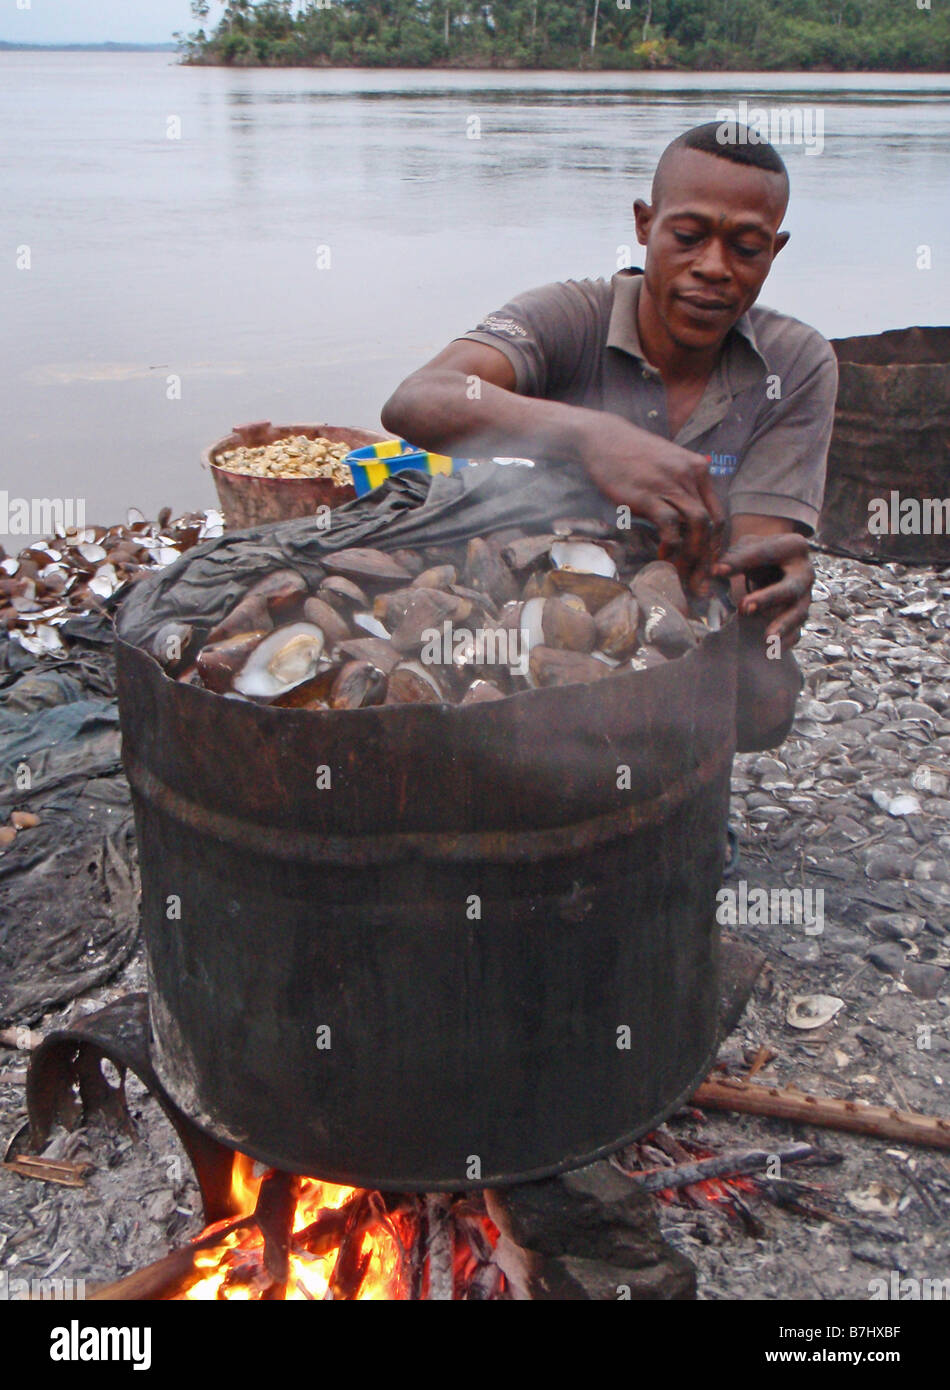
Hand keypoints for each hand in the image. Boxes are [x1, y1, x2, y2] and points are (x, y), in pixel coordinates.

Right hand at [580, 418, 723, 594]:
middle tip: (702, 583)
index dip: (715, 544)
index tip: (707, 566)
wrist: (602, 438)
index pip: (718, 513)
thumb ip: (679, 487)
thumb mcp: (665, 465)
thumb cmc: (630, 455)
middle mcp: (690, 476)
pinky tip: (664, 558)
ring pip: (697, 525)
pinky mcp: (648, 494)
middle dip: (709, 558)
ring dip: (694, 555)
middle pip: (711, 523)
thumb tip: (682, 520)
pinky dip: (671, 545)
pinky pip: (669, 525)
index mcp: (698, 470)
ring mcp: (670, 484)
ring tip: (685, 576)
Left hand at [712, 530, 813, 649]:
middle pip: (791, 587)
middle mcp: (805, 572)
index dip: (741, 561)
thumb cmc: (760, 553)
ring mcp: (806, 596)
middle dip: (769, 598)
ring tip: (767, 638)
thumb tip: (716, 571)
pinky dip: (787, 641)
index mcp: (794, 546)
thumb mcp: (748, 546)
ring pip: (798, 613)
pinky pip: (798, 631)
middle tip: (745, 606)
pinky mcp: (800, 615)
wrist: (777, 563)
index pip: (768, 553)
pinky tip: (773, 650)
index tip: (716, 571)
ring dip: (783, 626)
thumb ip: (735, 556)